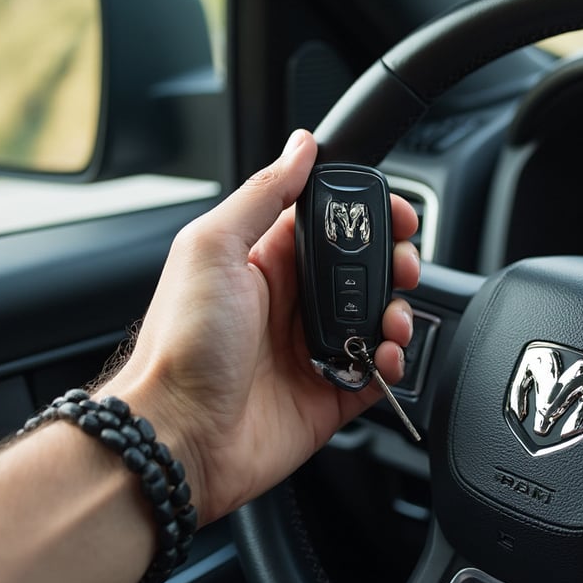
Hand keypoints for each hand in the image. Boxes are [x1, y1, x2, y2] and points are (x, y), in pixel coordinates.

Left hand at [100, 129, 419, 525]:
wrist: (176, 435)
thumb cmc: (182, 342)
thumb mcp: (213, 247)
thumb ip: (262, 194)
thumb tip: (301, 147)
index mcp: (267, 261)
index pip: (332, 224)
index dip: (369, 215)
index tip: (397, 213)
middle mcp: (293, 302)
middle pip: (364, 270)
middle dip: (396, 261)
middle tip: (405, 265)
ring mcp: (312, 348)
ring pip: (377, 318)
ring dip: (399, 311)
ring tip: (394, 319)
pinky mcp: (328, 393)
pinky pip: (378, 373)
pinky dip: (395, 363)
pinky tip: (386, 357)